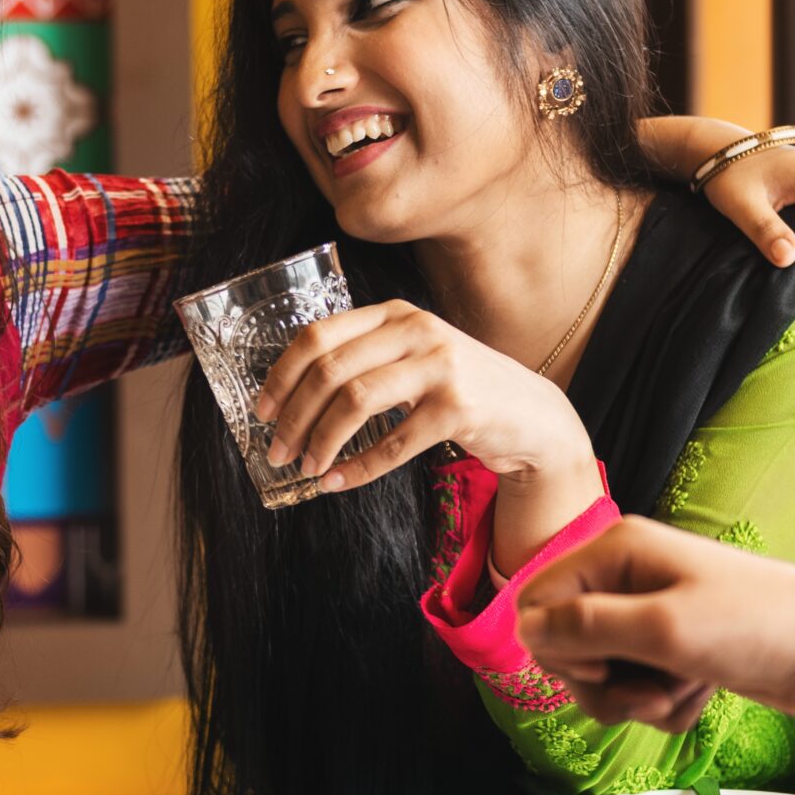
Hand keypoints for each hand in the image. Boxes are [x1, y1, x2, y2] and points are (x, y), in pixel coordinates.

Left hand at [251, 299, 592, 493]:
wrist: (532, 415)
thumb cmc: (459, 388)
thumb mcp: (413, 357)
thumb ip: (366, 360)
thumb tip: (292, 396)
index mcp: (395, 313)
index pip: (319, 334)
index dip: (282, 374)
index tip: (262, 411)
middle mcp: (417, 330)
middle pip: (330, 369)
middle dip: (294, 416)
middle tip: (277, 450)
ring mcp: (440, 366)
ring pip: (354, 401)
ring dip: (321, 441)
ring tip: (306, 467)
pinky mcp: (458, 407)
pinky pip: (392, 443)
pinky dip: (358, 467)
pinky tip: (339, 481)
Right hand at [515, 515, 794, 727]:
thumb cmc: (753, 625)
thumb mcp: (662, 629)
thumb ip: (584, 629)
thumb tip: (523, 632)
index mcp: (614, 550)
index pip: (534, 604)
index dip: (555, 650)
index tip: (598, 672)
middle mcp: (625, 576)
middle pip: (563, 647)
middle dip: (601, 684)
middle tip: (648, 690)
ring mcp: (649, 614)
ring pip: (601, 677)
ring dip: (636, 699)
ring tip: (681, 691)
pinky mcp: (672, 648)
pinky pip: (637, 688)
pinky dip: (663, 702)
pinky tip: (701, 692)